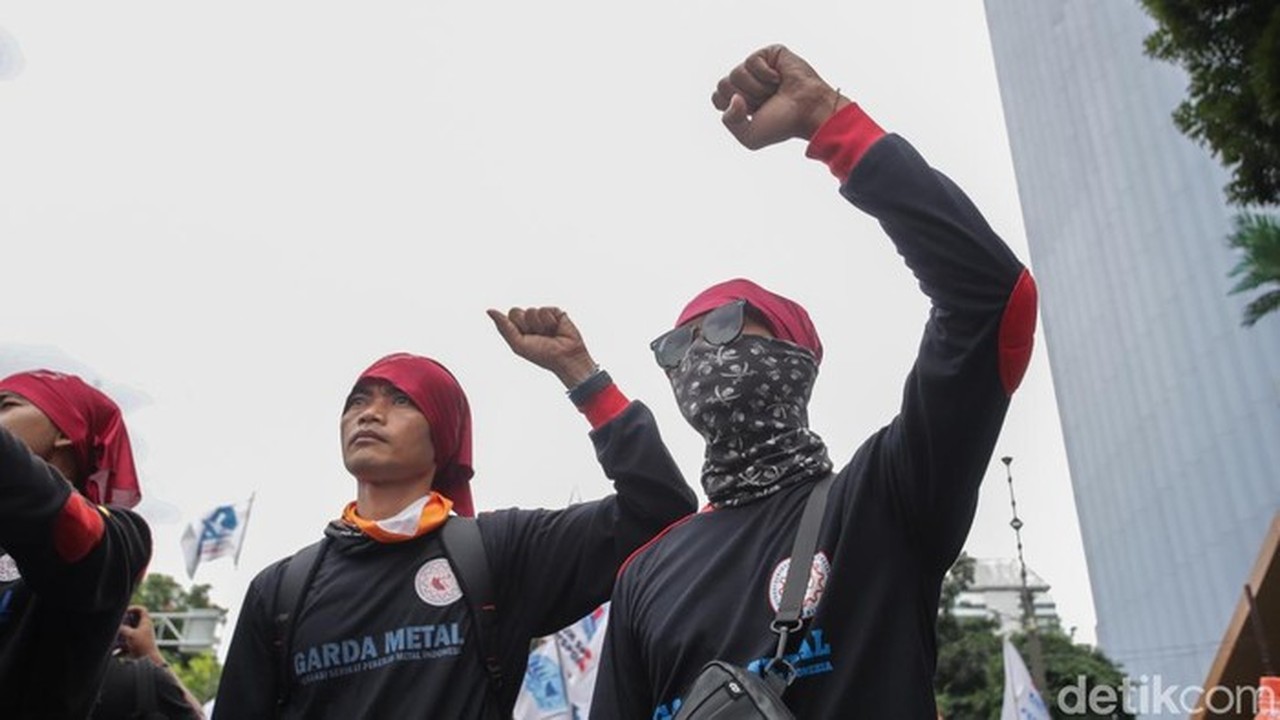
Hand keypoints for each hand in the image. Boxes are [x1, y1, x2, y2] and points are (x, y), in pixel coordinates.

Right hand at [116, 605, 164, 664]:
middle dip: (123, 623)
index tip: (124, 611)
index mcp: (146, 622)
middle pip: (133, 621)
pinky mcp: (136, 646)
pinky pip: (126, 644)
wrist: (148, 661)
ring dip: (120, 635)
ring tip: (113, 638)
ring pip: (128, 633)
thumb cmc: (143, 646)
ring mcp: (139, 637)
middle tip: (116, 625)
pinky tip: (114, 651)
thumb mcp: (131, 635)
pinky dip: (120, 646)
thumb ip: (122, 629)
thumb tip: (115, 626)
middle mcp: (143, 629)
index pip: (142, 610)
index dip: (133, 608)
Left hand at [487, 307, 598, 388]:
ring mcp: (543, 316)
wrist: (566, 357)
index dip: (516, 327)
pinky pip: (545, 310)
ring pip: (531, 311)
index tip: (526, 338)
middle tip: (536, 336)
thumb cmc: (542, 355)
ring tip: (548, 334)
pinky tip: (555, 329)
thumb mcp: (518, 344)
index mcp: (519, 329)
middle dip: (525, 325)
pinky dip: (549, 322)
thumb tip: (489, 310)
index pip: (509, 316)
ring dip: (539, 326)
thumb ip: (504, 327)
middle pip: (516, 311)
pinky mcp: (555, 312)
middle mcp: (530, 321)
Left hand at [711, 44, 849, 149]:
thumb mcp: (749, 136)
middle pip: (723, 84)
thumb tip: (734, 96)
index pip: (717, 97)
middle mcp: (747, 82)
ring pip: (736, 73)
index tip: (754, 114)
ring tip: (775, 91)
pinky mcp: (770, 53)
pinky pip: (752, 61)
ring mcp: (758, 67)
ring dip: (757, 88)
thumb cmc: (783, 125)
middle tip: (766, 102)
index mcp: (740, 99)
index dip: (732, 108)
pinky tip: (779, 79)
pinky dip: (765, 74)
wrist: (808, 112)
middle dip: (745, 98)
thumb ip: (730, 121)